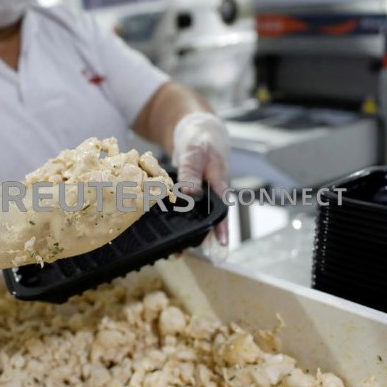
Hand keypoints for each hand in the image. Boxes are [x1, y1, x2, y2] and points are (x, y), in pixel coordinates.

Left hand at [172, 112, 229, 244]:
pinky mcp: (187, 196)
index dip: (222, 230)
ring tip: (172, 252)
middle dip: (198, 239)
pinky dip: (173, 220)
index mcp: (219, 185)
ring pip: (193, 219)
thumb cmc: (201, 141)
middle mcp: (210, 194)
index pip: (223, 211)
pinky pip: (181, 211)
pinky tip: (163, 231)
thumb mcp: (195, 153)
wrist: (196, 132)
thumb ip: (191, 173)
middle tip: (182, 254)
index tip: (221, 247)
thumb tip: (190, 193)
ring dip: (184, 233)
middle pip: (207, 221)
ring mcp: (199, 196)